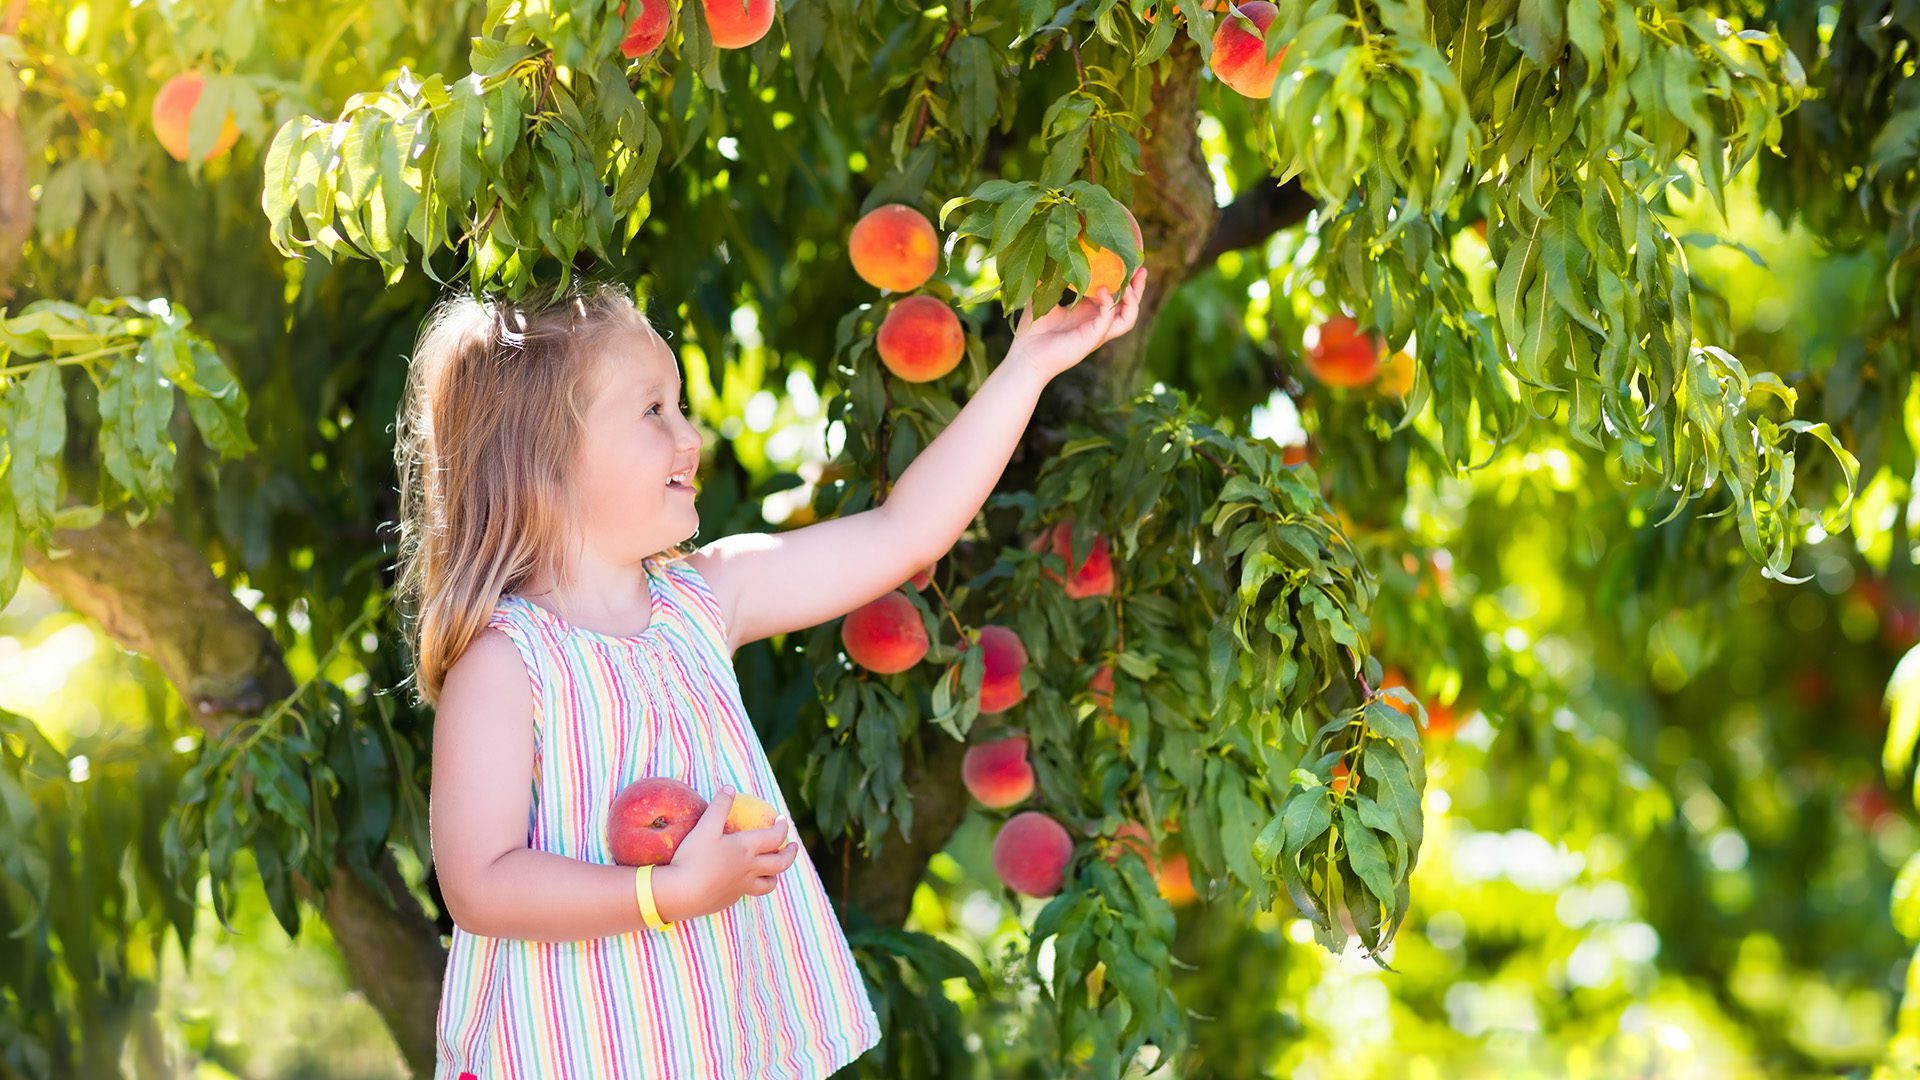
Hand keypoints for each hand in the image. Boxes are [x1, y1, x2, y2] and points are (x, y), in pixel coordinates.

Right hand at [656, 787, 799, 921]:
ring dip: (775, 874)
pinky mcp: (730, 899)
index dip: (782, 827)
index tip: (782, 820)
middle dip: (790, 853)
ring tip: (774, 869)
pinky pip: (749, 892)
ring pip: (769, 883)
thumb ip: (719, 806)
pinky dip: (753, 884)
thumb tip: (730, 787)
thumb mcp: (705, 827)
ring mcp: (742, 887)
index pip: (775, 837)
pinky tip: (744, 880)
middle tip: (793, 846)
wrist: (680, 893)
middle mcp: (750, 868)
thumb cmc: (693, 858)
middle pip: (781, 863)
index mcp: (746, 848)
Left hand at [1007, 267, 1147, 379]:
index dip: (1123, 279)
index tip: (1126, 260)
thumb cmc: (1033, 331)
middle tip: (1142, 268)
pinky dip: (1109, 304)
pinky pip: (1109, 320)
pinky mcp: (1092, 339)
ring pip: (1128, 318)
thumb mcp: (1043, 297)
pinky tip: (1103, 290)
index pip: (1114, 295)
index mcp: (1088, 312)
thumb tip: (1050, 253)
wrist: (1026, 356)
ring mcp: (1096, 332)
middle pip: (1128, 306)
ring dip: (1133, 300)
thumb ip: (1050, 279)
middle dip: (1138, 288)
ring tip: (1131, 283)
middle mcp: (1096, 322)